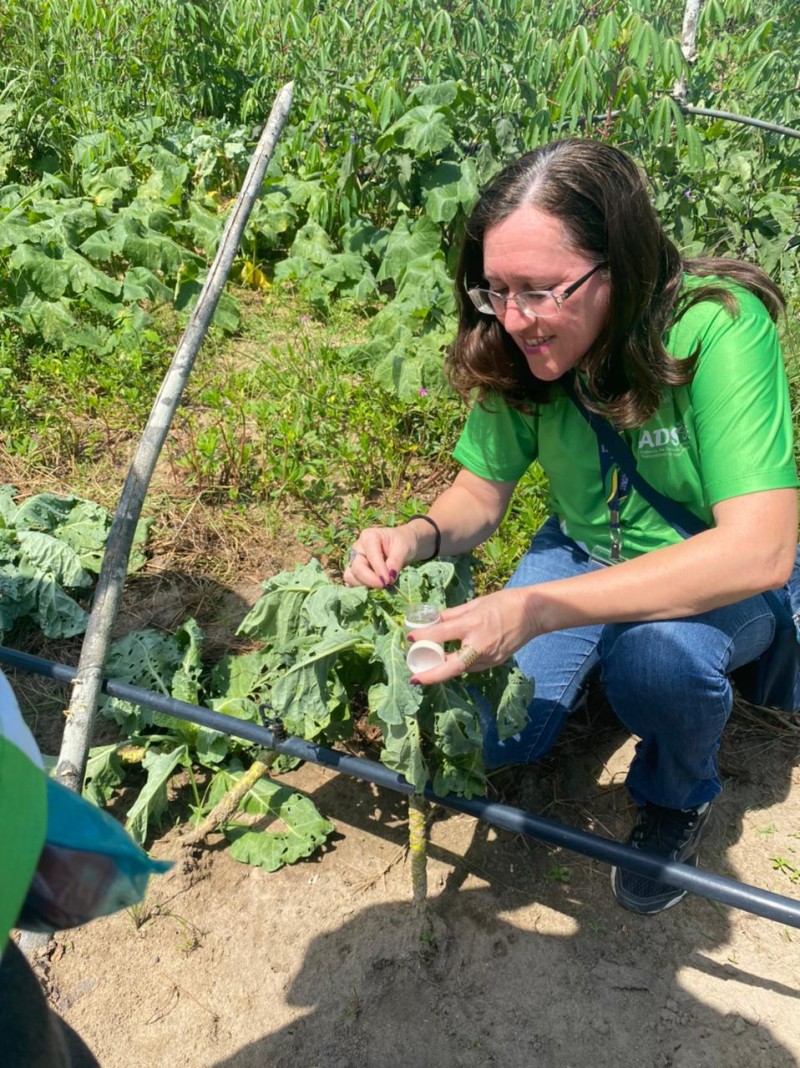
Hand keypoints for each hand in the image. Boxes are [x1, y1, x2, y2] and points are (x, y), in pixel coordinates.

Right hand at [343, 525, 416, 588]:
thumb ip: (395, 563)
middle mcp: (358, 548)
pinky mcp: (355, 572)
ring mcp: (355, 561)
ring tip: (383, 584)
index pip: (370, 556)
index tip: (389, 581)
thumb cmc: (403, 543)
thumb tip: (388, 579)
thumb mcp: (403, 549)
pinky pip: (353, 583)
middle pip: (356, 568)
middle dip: (370, 580)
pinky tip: (375, 586)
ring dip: (366, 584)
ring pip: (351, 577)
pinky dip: (362, 587)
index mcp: (368, 537)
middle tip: (386, 585)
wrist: (403, 546)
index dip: (379, 570)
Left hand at [406, 587, 540, 683]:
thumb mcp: (475, 603)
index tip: (409, 638)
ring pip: (460, 668)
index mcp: (473, 625)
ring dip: (444, 669)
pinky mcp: (495, 662)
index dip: (422, 636)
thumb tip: (433, 621)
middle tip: (414, 678)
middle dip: (430, 675)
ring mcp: (489, 657)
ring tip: (429, 667)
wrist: (534, 612)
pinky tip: (451, 660)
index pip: (441, 634)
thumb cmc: (504, 602)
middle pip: (450, 667)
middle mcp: (480, 645)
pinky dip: (459, 664)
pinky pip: (472, 666)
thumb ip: (452, 615)